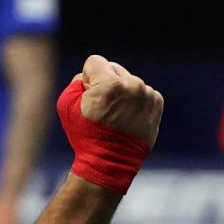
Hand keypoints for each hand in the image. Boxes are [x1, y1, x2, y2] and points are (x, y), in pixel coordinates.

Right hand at [57, 55, 161, 194]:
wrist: (110, 162)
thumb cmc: (86, 134)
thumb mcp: (66, 105)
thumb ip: (77, 81)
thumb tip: (90, 76)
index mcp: (109, 84)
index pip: (95, 62)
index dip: (88, 79)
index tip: (89, 96)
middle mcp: (132, 85)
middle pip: (113, 69)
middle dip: (106, 84)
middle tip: (103, 109)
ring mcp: (146, 94)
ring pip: (129, 81)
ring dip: (122, 93)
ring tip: (116, 116)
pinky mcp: (157, 103)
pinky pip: (142, 92)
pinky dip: (135, 101)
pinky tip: (128, 118)